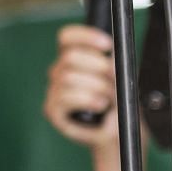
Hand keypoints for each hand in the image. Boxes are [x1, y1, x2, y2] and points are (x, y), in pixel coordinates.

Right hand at [42, 24, 119, 152]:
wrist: (118, 134)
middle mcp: (59, 71)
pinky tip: (99, 106)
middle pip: (70, 57)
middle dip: (98, 68)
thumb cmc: (118, 105)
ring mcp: (53, 90)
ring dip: (96, 88)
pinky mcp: (51, 109)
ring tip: (108, 100)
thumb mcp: (120, 79)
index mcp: (73, 59)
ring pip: (69, 77)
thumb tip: (109, 57)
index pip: (67, 37)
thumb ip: (112, 64)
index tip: (107, 44)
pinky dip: (86, 100)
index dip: (85, 36)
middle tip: (113, 81)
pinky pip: (65, 97)